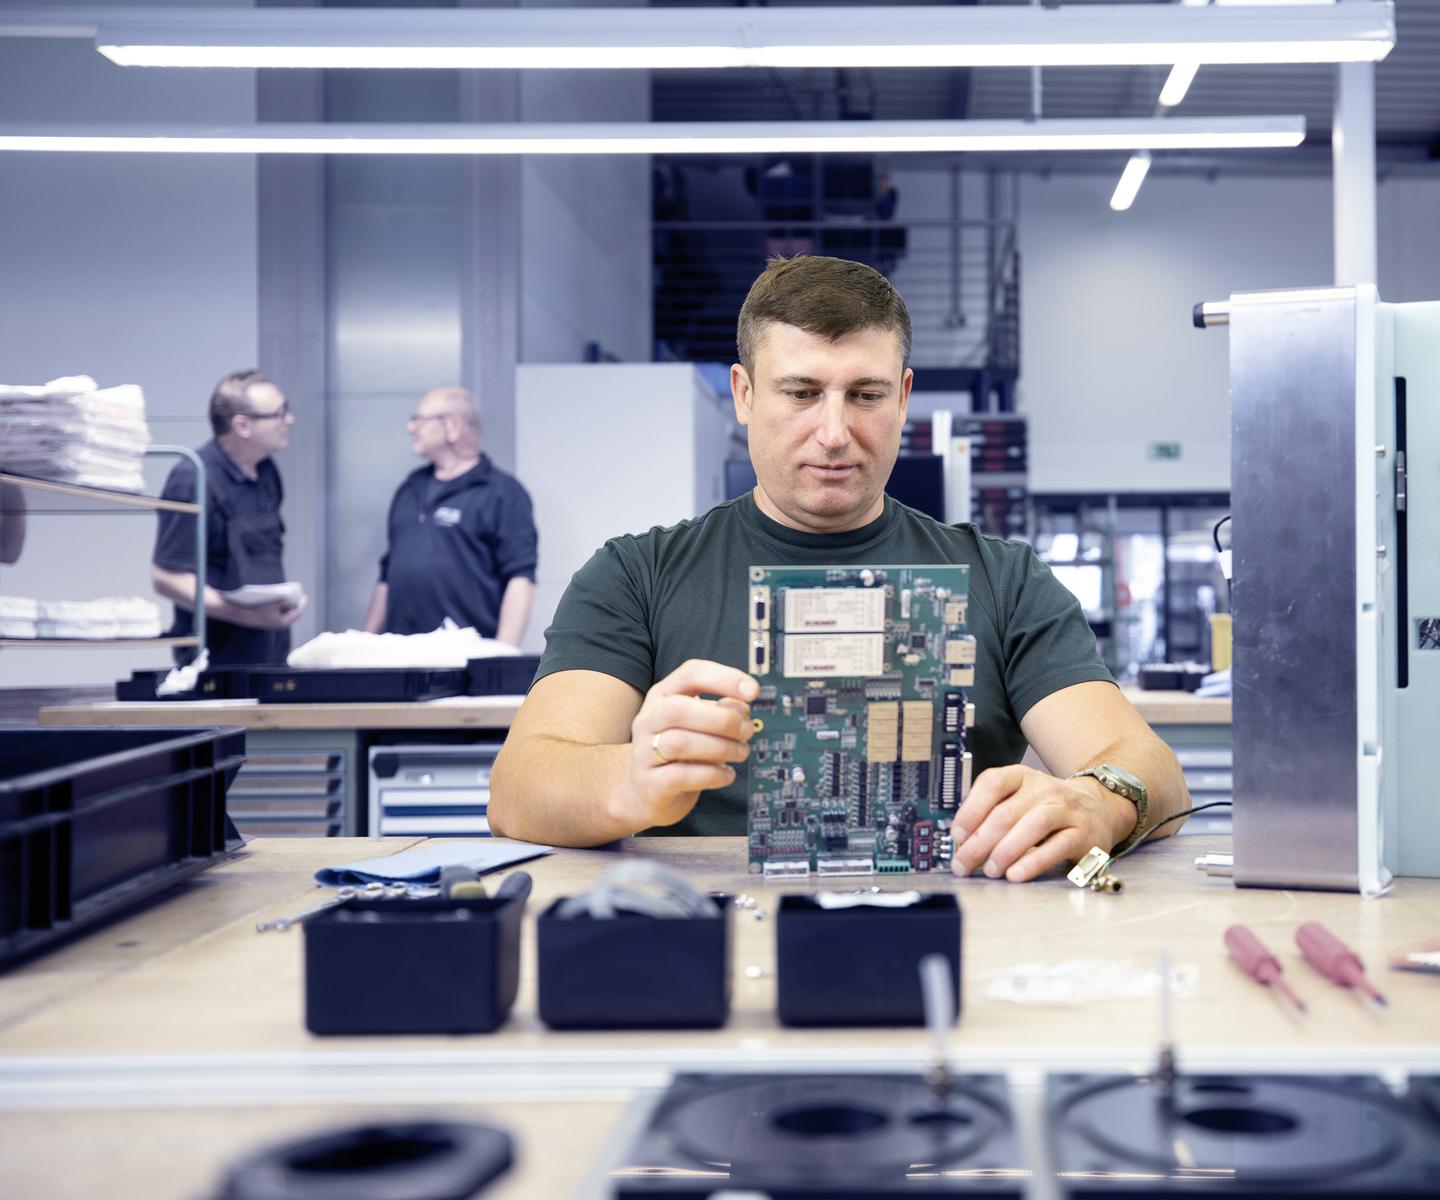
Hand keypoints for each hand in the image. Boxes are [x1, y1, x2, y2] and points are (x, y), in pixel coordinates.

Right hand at [228, 595, 307, 630]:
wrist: (240, 613)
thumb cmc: (257, 607)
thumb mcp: (273, 602)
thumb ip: (285, 601)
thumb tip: (292, 599)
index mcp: (283, 622)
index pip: (298, 613)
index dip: (302, 604)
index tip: (305, 596)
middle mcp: (279, 625)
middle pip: (292, 614)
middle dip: (296, 605)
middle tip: (299, 596)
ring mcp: (273, 624)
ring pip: (285, 615)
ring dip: (288, 607)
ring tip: (291, 597)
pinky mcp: (267, 622)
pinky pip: (278, 614)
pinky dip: (281, 608)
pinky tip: (281, 601)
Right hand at [609, 659, 758, 831]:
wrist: (646, 792)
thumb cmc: (679, 754)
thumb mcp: (699, 726)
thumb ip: (720, 712)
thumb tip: (742, 709)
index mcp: (662, 696)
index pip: (689, 674)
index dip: (724, 678)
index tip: (752, 691)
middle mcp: (648, 720)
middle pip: (678, 709)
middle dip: (722, 719)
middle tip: (747, 731)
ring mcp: (644, 752)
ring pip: (679, 743)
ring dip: (721, 747)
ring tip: (741, 753)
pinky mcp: (650, 783)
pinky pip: (681, 776)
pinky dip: (712, 774)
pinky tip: (726, 774)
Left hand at [948, 764, 1134, 882]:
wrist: (1100, 809)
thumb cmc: (1048, 809)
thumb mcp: (1021, 800)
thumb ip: (993, 814)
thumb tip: (961, 842)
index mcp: (1022, 777)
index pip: (993, 783)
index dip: (971, 810)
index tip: (957, 834)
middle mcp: (1044, 789)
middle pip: (1007, 812)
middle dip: (980, 842)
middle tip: (964, 864)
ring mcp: (1066, 810)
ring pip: (1033, 825)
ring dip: (1006, 850)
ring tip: (990, 870)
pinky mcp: (1084, 834)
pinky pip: (1057, 847)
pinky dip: (1034, 862)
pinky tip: (1016, 874)